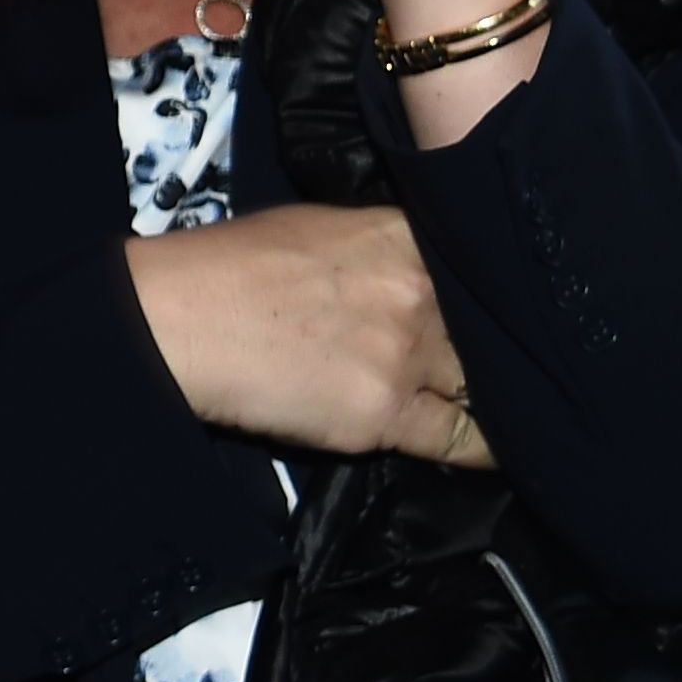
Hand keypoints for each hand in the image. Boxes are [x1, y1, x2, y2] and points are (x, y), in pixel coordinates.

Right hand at [124, 206, 492, 467]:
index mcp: (398, 235)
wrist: (174, 319)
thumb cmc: (221, 267)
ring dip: (489, 397)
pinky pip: (462, 440)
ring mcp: (404, 352)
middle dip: (496, 350)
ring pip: (483, 383)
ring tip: (508, 411)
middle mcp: (416, 290)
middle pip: (487, 330)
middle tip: (502, 369)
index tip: (500, 317)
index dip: (491, 298)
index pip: (476, 270)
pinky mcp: (384, 412)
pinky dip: (486, 449)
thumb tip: (398, 273)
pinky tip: (504, 452)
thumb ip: (372, 249)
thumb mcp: (309, 228)